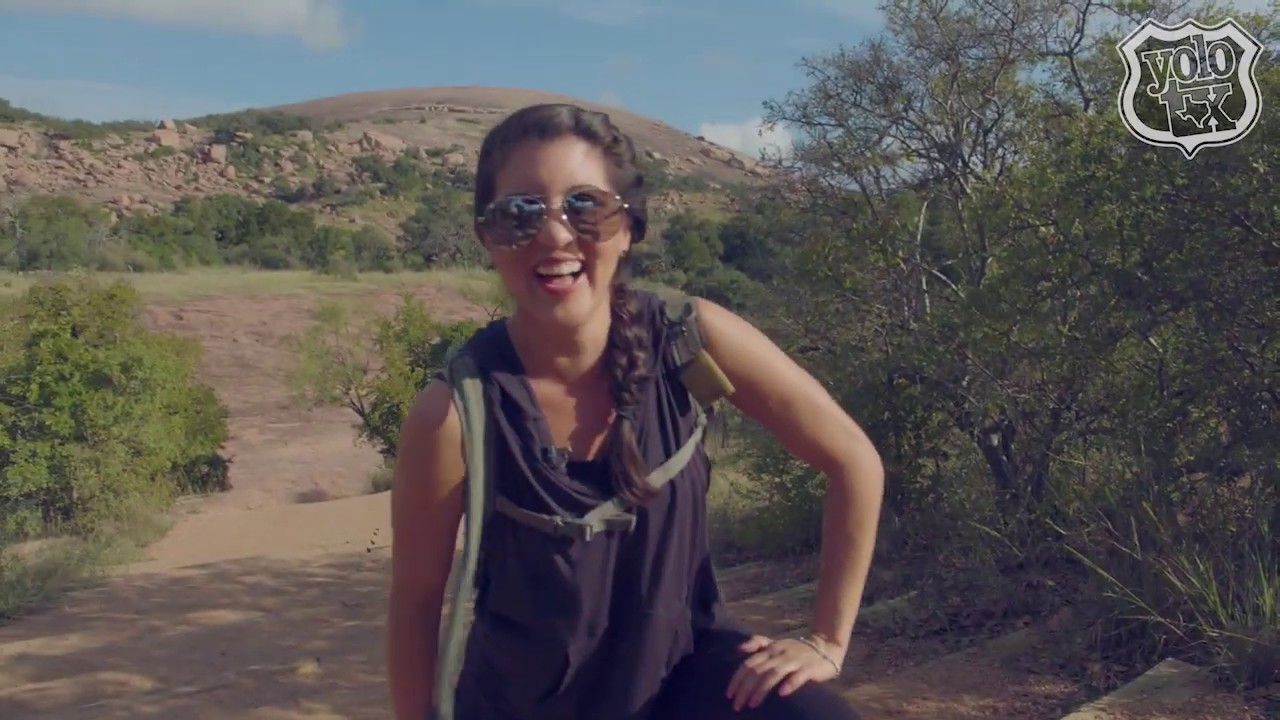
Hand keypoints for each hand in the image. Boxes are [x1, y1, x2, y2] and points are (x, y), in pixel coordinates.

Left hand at [725, 634, 843, 710]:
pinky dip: (789, 684)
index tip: (729, 695)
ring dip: (761, 689)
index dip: (737, 679)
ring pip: (773, 674)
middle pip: (757, 670)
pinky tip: (782, 694)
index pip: (748, 664)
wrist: (825, 648)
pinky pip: (798, 676)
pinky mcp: (809, 668)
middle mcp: (780, 654)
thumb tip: (739, 648)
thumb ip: (758, 643)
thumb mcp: (775, 644)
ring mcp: (794, 660)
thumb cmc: (796, 650)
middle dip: (745, 688)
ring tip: (752, 704)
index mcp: (770, 649)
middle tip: (737, 705)